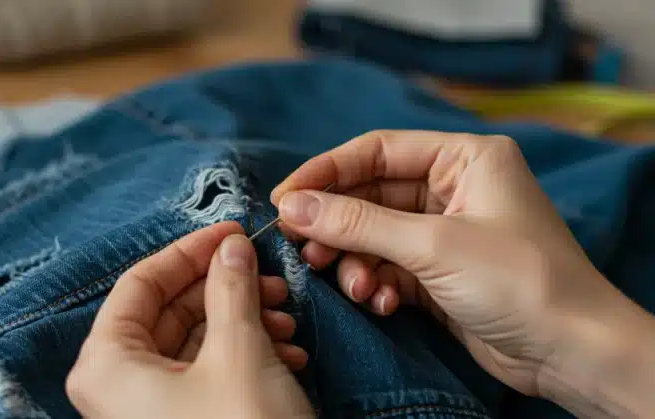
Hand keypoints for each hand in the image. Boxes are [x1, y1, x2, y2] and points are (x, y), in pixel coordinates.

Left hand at [67, 222, 313, 418]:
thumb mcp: (239, 351)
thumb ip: (231, 288)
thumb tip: (231, 247)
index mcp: (106, 364)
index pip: (140, 282)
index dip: (190, 251)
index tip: (233, 232)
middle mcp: (117, 386)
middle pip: (170, 311)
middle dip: (226, 289)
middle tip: (269, 276)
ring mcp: (148, 409)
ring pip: (194, 342)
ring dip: (245, 322)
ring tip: (288, 321)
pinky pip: (206, 373)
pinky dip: (246, 356)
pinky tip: (288, 353)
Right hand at [270, 130, 654, 416]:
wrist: (570, 352)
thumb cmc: (518, 281)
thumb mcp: (432, 245)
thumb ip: (357, 224)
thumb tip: (292, 206)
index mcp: (464, 158)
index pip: (377, 150)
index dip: (326, 172)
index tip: (284, 198)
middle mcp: (454, 188)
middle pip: (371, 195)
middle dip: (338, 226)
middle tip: (303, 248)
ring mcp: (446, 231)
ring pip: (375, 235)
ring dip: (357, 263)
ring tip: (356, 288)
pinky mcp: (439, 271)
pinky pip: (390, 266)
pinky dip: (379, 284)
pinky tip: (384, 304)